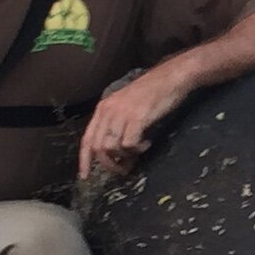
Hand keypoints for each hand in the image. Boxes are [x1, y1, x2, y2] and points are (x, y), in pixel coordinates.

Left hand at [79, 65, 187, 179]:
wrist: (170, 78)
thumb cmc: (151, 93)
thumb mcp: (126, 107)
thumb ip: (117, 126)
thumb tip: (117, 153)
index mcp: (103, 109)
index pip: (87, 139)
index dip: (84, 160)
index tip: (85, 176)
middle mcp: (108, 111)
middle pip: (98, 148)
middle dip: (110, 164)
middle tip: (124, 168)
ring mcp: (121, 114)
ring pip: (112, 148)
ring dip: (126, 156)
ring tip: (139, 151)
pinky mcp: (136, 118)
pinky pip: (128, 144)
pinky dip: (137, 149)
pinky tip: (147, 143)